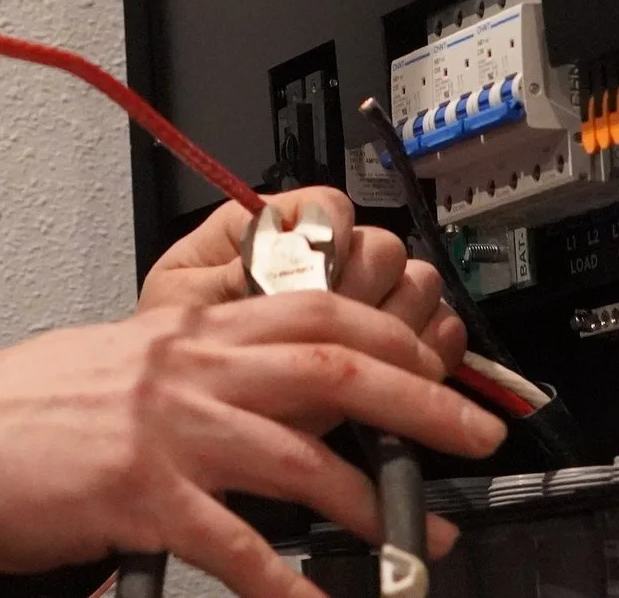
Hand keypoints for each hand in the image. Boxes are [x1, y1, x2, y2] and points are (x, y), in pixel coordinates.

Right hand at [0, 292, 503, 597]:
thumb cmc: (23, 410)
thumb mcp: (121, 362)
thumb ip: (193, 370)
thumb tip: (265, 396)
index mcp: (189, 329)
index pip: (315, 311)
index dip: (391, 334)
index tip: (436, 364)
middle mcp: (191, 367)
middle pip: (336, 365)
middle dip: (420, 399)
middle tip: (474, 434)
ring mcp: (170, 431)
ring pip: (302, 454)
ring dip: (369, 501)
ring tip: (415, 540)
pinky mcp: (141, 496)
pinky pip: (235, 545)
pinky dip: (286, 581)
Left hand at [138, 188, 465, 369]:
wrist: (189, 410)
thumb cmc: (177, 347)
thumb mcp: (181, 305)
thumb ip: (230, 278)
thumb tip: (279, 269)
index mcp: (275, 227)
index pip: (331, 208)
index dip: (332, 241)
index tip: (313, 283)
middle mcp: (328, 256)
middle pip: (384, 249)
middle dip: (364, 293)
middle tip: (332, 339)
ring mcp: (366, 300)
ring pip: (419, 287)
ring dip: (397, 326)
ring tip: (359, 365)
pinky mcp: (393, 347)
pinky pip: (442, 332)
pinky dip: (433, 351)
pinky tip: (406, 376)